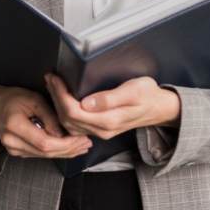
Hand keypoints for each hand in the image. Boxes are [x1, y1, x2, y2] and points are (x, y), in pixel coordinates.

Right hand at [0, 85, 91, 158]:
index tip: (81, 137)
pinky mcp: (17, 152)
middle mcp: (12, 141)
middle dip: (69, 148)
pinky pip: (40, 155)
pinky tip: (70, 148)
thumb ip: (49, 116)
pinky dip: (56, 152)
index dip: (65, 143)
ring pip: (45, 156)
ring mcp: (13, 149)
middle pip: (46, 152)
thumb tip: (64, 134)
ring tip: (83, 146)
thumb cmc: (13, 98)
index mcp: (14, 125)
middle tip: (87, 142)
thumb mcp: (33, 99)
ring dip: (66, 152)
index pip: (44, 142)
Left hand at [46, 74, 180, 140]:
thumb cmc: (149, 95)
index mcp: (109, 120)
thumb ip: (110, 98)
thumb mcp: (134, 91)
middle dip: (55, 97)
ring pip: (69, 124)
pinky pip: (76, 125)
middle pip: (68, 119)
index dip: (61, 95)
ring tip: (53, 86)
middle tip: (50, 78)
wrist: (159, 108)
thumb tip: (88, 103)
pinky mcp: (100, 128)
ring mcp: (101, 131)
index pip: (74, 112)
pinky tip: (62, 98)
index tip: (56, 79)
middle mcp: (103, 129)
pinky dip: (64, 112)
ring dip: (58, 105)